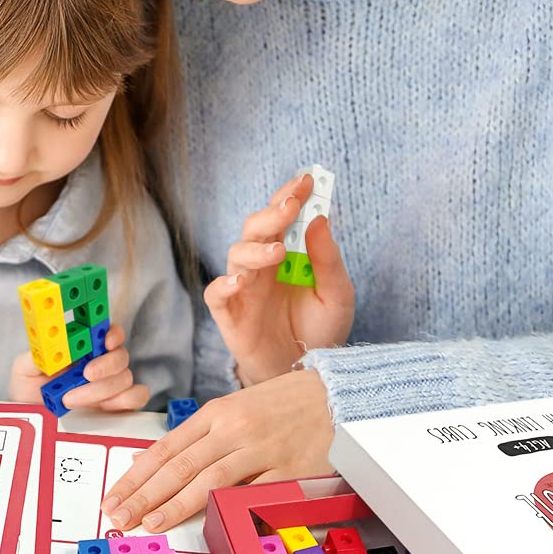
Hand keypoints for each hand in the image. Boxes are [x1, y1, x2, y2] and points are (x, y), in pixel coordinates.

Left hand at [8, 324, 148, 412]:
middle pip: (120, 355)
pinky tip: (103, 407)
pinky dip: (124, 400)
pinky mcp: (119, 405)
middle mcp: (101, 362)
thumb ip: (37, 355)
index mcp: (83, 348)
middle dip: (104, 366)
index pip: (108, 332)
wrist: (32, 420)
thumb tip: (51, 345)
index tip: (105, 342)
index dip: (112, 334)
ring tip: (72, 399)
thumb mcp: (24, 369)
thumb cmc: (29, 391)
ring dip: (101, 389)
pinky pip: (137, 396)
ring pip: (125, 377)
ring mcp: (111, 384)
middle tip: (85, 375)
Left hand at [100, 368, 333, 531]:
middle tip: (118, 517)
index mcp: (217, 413)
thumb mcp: (235, 408)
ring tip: (149, 523)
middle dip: (144, 495)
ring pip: (209, 481)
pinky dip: (229, 508)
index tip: (114, 497)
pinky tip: (207, 524)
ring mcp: (261, 451)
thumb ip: (196, 436)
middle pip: (179, 466)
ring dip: (175, 505)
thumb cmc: (284, 404)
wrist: (338, 397)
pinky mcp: (288, 471)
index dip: (136, 476)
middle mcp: (234, 429)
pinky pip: (252, 493)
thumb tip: (150, 460)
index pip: (166, 449)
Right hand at [204, 173, 353, 385]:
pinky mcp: (229, 315)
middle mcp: (261, 266)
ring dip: (255, 248)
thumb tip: (321, 219)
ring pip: (236, 254)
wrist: (305, 373)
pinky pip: (216, 294)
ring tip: (277, 252)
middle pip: (255, 228)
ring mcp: (243, 289)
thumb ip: (328, 260)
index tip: (305, 180)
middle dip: (272, 214)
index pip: (283, 216)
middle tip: (291, 206)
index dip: (289, 196)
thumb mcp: (336, 295)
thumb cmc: (320, 331)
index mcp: (287, 254)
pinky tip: (241, 282)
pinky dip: (223, 285)